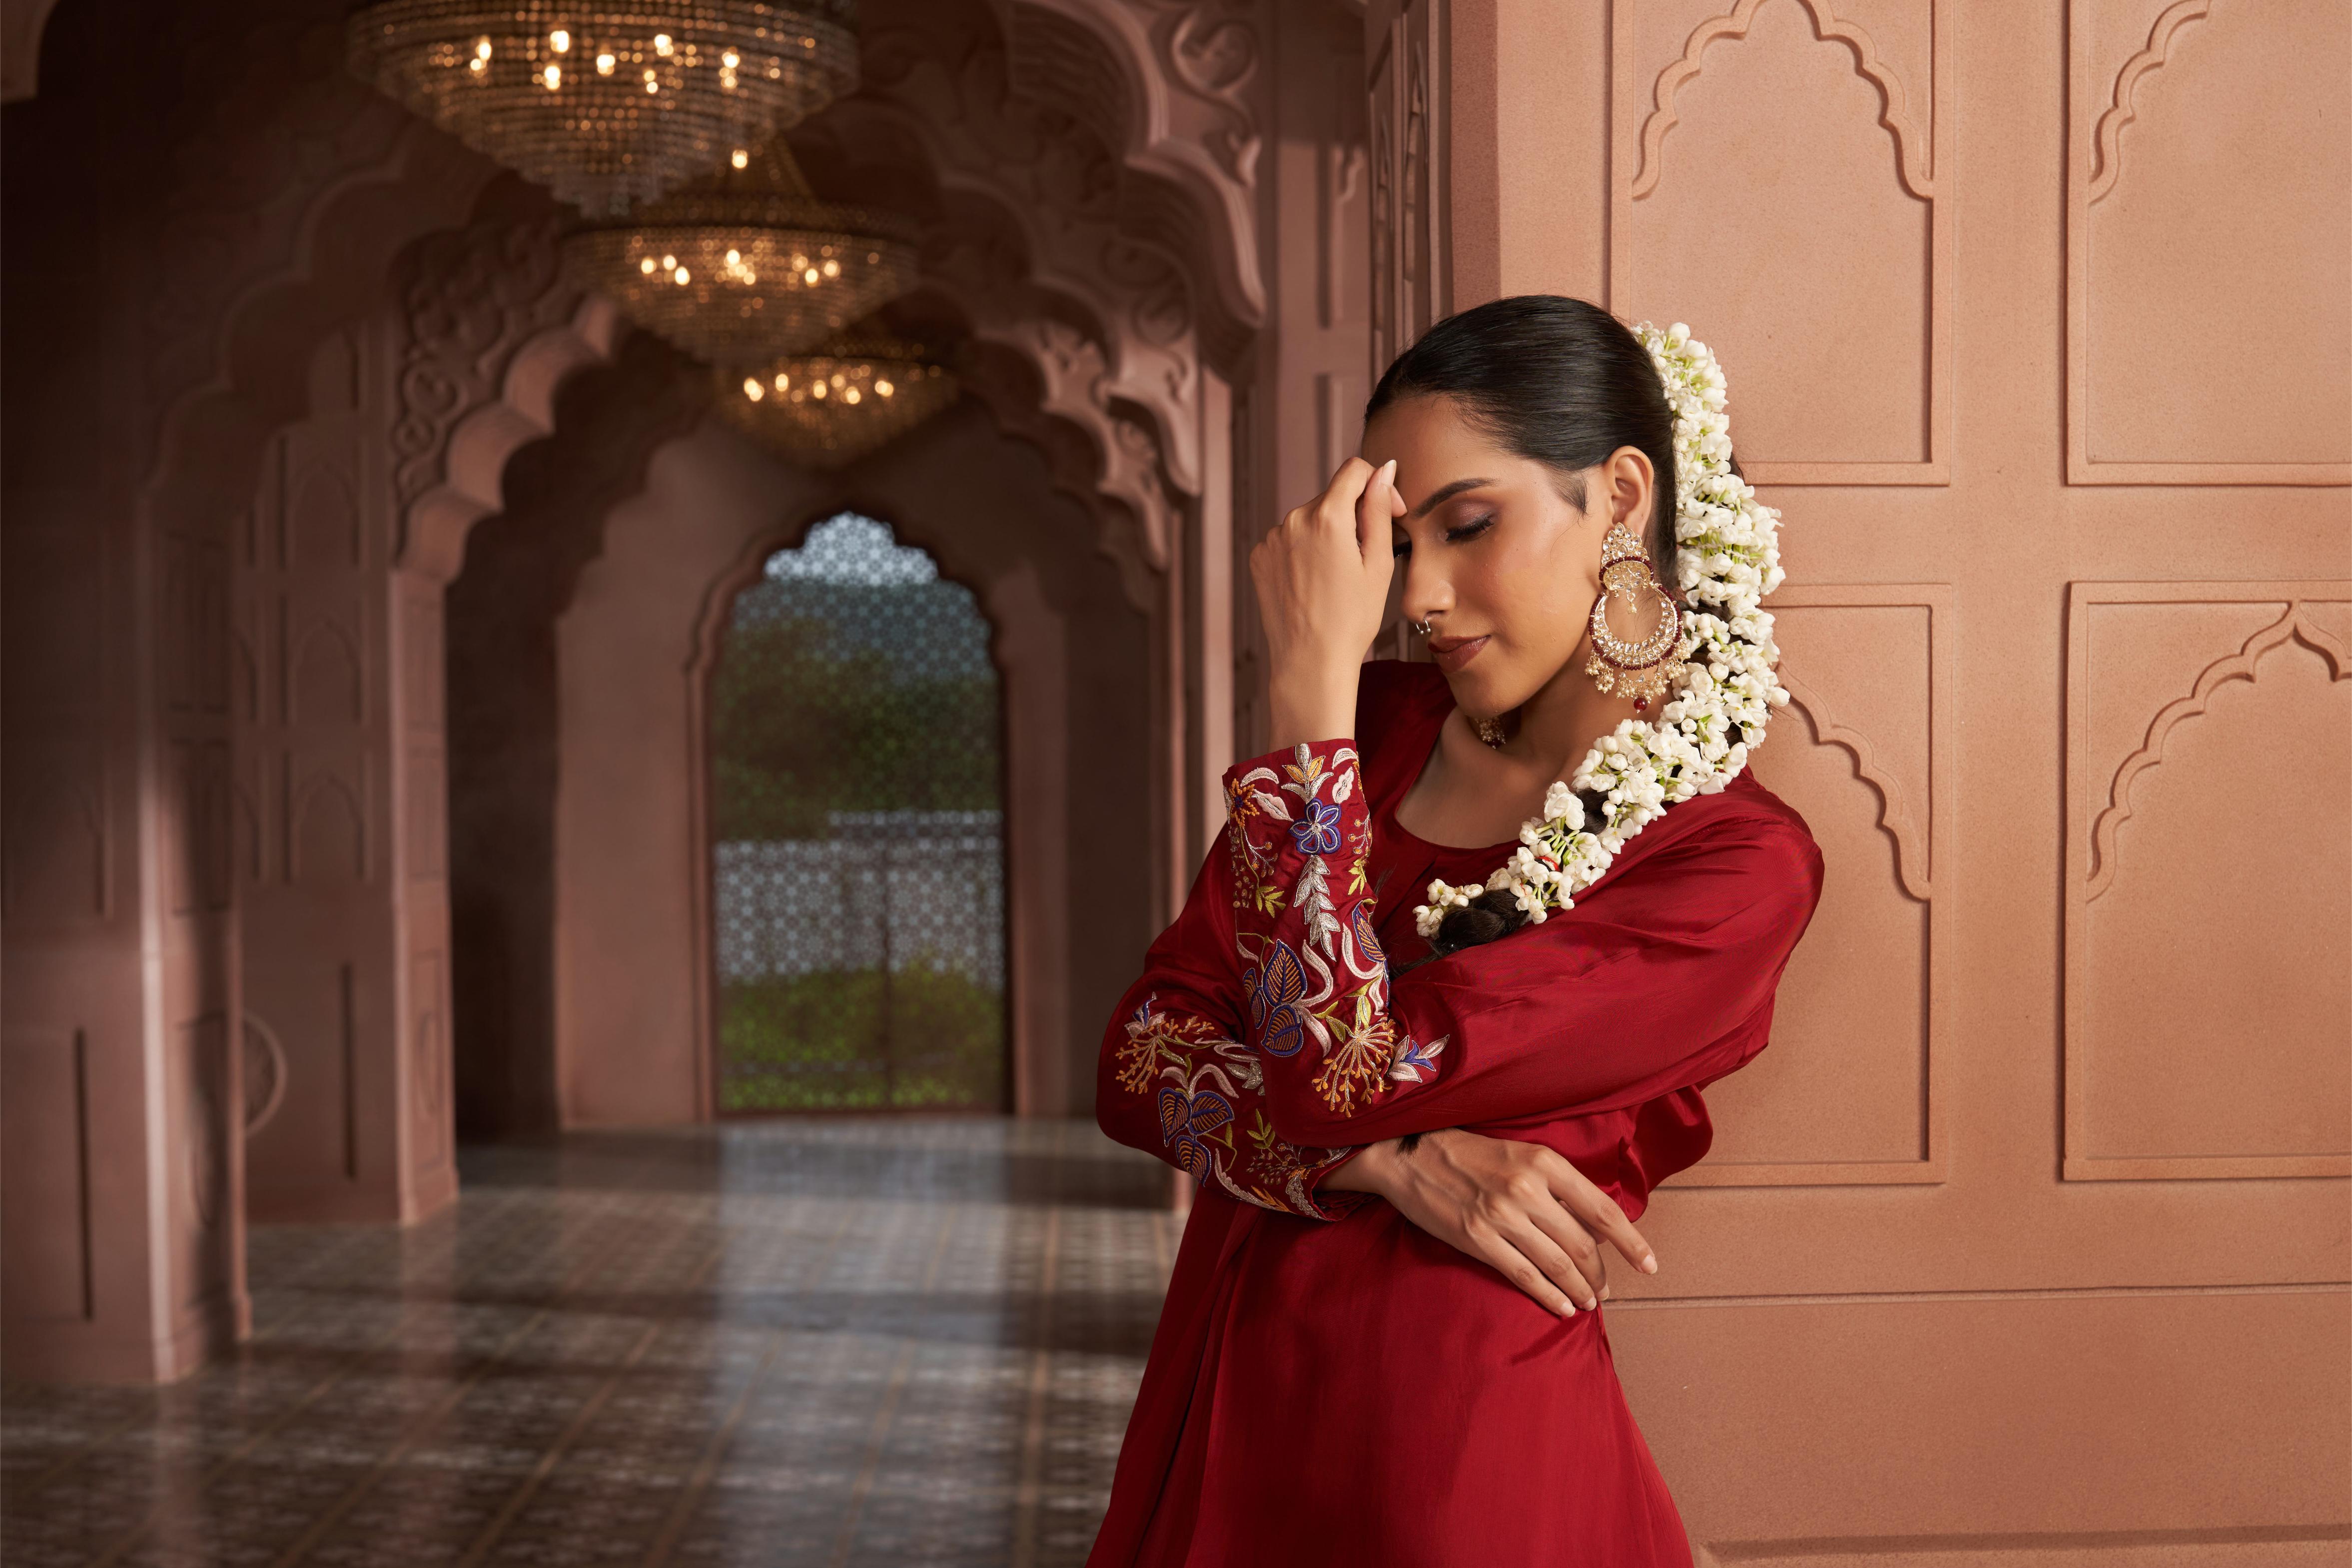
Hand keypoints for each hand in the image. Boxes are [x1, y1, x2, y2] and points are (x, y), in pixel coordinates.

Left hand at [1252, 457, 1405, 749]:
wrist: (1310, 662)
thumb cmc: (1352, 619)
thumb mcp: (1378, 563)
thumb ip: (1379, 509)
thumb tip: (1384, 469)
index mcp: (1327, 517)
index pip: (1354, 470)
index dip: (1378, 485)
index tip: (1389, 512)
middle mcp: (1293, 520)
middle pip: (1332, 497)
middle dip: (1353, 516)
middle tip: (1365, 558)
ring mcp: (1271, 539)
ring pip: (1309, 520)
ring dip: (1327, 535)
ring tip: (1336, 578)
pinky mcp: (1259, 557)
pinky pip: (1288, 540)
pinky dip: (1303, 551)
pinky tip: (1313, 582)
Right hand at [1328, 1129, 1659, 1316]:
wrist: (1407, 1154)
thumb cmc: (1467, 1151)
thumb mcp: (1519, 1152)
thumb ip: (1556, 1185)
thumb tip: (1594, 1226)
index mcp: (1543, 1162)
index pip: (1602, 1210)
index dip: (1632, 1243)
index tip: (1649, 1265)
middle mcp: (1527, 1189)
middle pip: (1581, 1244)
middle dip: (1600, 1273)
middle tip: (1605, 1289)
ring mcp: (1501, 1216)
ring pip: (1557, 1264)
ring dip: (1579, 1290)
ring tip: (1589, 1302)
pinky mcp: (1478, 1239)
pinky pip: (1524, 1276)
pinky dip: (1549, 1296)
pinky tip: (1561, 1307)